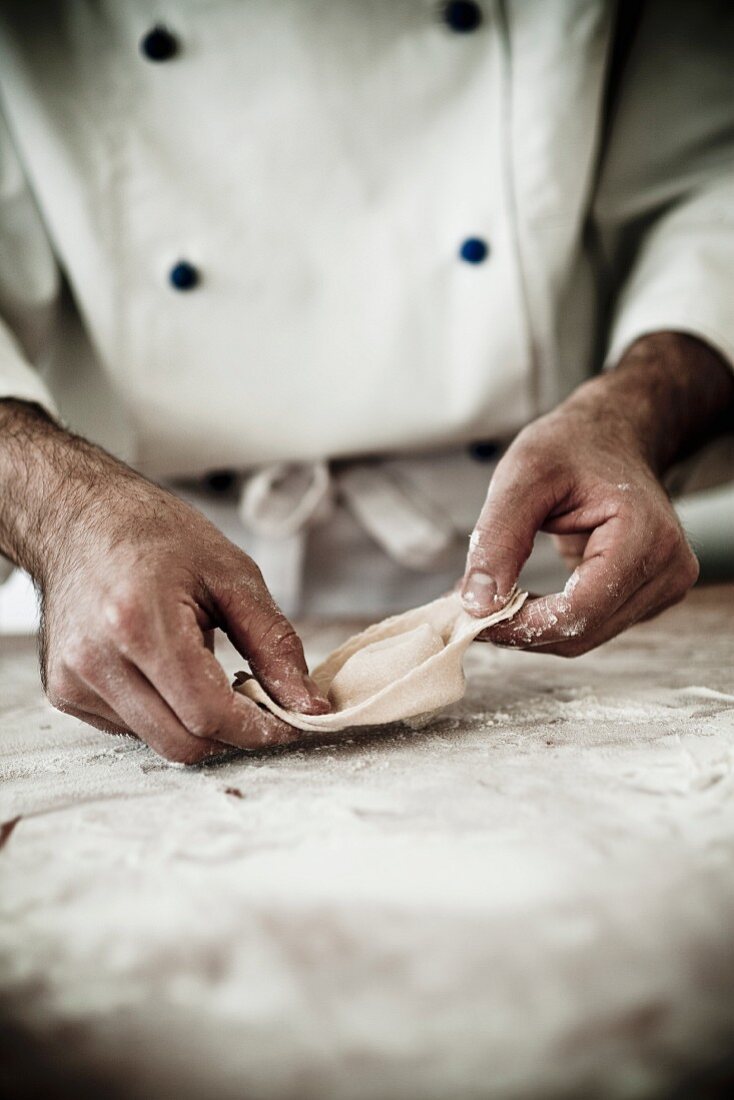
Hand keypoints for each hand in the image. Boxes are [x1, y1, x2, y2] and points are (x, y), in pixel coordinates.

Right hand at [0, 403, 328, 761]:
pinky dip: (164, 713)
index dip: (258, 728)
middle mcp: (96, 660)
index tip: (289, 722)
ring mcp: (74, 680)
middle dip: (231, 732)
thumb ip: (273, 644)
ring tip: (205, 670)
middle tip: (256, 701)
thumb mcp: (231, 575)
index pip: (208, 713)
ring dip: (197, 722)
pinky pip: (132, 729)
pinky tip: (167, 670)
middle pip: (183, 743)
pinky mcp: (65, 692)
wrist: (78, 518)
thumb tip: (305, 701)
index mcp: (138, 623)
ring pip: (159, 743)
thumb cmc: (152, 534)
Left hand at [460, 333, 733, 654]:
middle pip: (584, 632)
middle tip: (468, 611)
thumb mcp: (522, 476)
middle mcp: (668, 568)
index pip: (581, 610)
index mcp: (645, 535)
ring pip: (585, 637)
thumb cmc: (572, 446)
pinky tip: (523, 599)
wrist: (612, 435)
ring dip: (532, 629)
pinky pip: (592, 626)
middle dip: (522, 630)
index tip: (472, 618)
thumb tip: (477, 604)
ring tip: (492, 598)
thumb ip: (498, 539)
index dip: (523, 625)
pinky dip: (550, 620)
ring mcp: (664, 586)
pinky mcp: (649, 596)